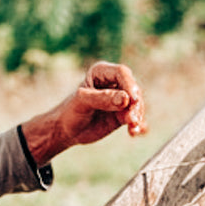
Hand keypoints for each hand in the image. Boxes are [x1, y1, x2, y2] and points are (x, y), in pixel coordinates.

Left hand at [19, 61, 147, 166]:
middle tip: (132, 120)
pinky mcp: (122, 114)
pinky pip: (134, 118)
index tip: (132, 100)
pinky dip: (138, 125)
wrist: (66, 130)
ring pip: (136, 105)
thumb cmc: (71, 111)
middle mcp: (114, 83)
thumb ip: (102, 99)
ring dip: (137, 117)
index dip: (129, 85)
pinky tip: (136, 133)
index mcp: (101, 72)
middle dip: (135, 105)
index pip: (121, 73)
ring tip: (133, 129)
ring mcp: (120, 99)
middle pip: (133, 89)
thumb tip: (125, 99)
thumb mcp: (83, 103)